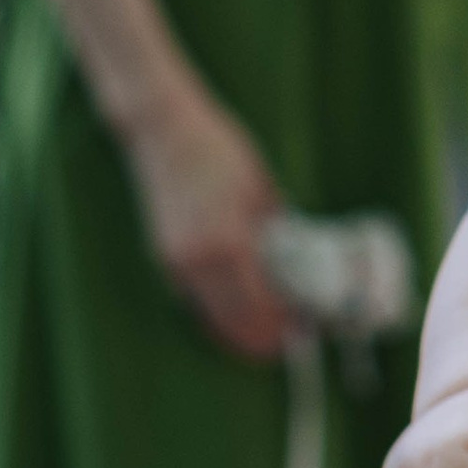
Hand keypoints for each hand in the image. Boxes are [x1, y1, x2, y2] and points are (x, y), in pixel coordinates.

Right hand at [126, 84, 288, 356]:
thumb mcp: (261, 191)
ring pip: (211, 318)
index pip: (260, 308)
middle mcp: (197, 261)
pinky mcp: (164, 257)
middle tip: (290, 334)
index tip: (304, 330)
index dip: (283, 327)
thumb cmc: (219, 152)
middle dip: (264, 336)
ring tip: (269, 325)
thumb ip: (278, 232)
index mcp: (228, 243)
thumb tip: (301, 265)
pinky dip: (219, 311)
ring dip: (240, 328)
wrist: (163, 130)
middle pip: (234, 324)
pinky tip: (241, 305)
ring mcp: (175, 262)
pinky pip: (195, 300)